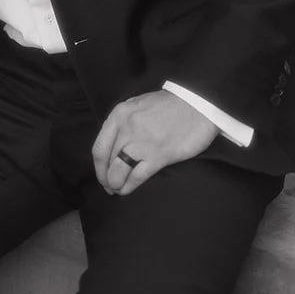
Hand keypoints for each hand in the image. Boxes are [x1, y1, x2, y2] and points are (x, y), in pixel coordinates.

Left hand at [92, 91, 218, 195]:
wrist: (196, 104)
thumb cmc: (168, 105)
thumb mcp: (138, 105)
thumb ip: (123, 123)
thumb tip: (113, 146)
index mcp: (120, 115)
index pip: (99, 148)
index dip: (99, 168)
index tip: (103, 176)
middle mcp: (127, 128)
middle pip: (106, 162)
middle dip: (106, 178)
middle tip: (111, 186)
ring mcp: (142, 142)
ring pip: (117, 172)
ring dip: (116, 184)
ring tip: (119, 189)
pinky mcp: (159, 155)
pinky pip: (136, 177)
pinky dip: (129, 186)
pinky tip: (128, 189)